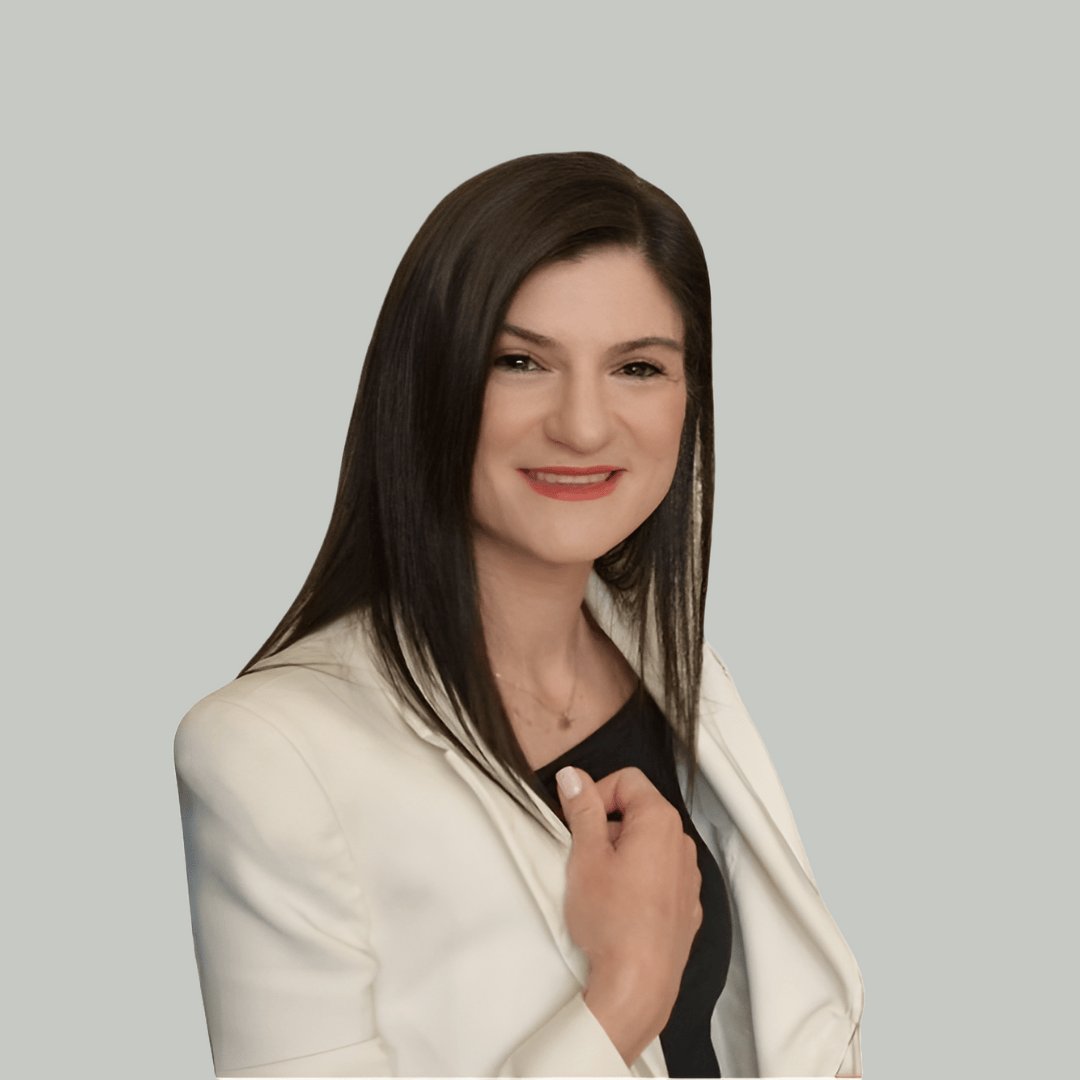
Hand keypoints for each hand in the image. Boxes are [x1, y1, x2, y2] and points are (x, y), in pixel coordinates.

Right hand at [555, 765, 701, 1065]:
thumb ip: (582, 808)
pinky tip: (621, 904)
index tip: (578, 819)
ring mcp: (688, 876)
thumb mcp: (585, 856)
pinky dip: (639, 878)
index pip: (627, 779)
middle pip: (639, 810)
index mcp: (659, 821)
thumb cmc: (612, 922)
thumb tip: (574, 777)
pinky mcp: (686, 904)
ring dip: (623, 853)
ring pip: (649, 844)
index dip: (596, 793)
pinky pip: (660, 874)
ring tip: (600, 884)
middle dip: (608, 825)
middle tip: (584, 855)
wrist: (638, 983)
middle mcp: (682, 843)